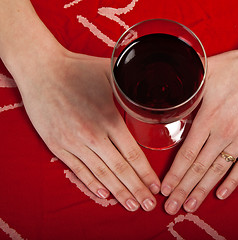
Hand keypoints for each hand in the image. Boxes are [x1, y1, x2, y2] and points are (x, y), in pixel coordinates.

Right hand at [16, 48, 159, 211]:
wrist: (42, 69)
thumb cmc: (79, 69)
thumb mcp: (112, 74)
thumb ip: (133, 88)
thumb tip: (154, 93)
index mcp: (109, 118)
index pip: (133, 155)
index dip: (146, 173)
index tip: (156, 186)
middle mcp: (92, 135)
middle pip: (120, 169)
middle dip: (137, 189)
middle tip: (149, 204)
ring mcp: (73, 142)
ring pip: (101, 174)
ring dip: (118, 192)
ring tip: (132, 205)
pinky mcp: (58, 145)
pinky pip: (77, 169)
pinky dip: (91, 183)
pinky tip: (104, 194)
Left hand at [161, 44, 237, 214]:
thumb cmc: (237, 67)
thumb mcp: (205, 75)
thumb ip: (187, 93)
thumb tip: (170, 101)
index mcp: (208, 118)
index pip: (186, 154)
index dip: (174, 174)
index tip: (165, 189)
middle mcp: (224, 133)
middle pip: (198, 168)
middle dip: (182, 189)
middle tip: (171, 207)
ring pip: (218, 170)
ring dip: (202, 190)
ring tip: (190, 206)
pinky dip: (232, 181)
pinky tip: (220, 194)